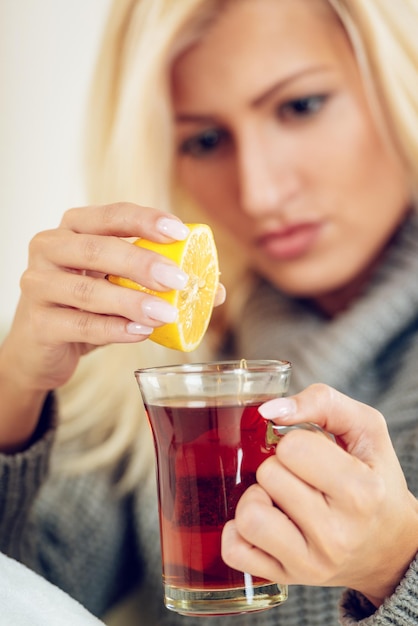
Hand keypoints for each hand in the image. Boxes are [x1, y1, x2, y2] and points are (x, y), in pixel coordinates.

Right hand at [0, 203, 223, 448]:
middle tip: (179, 280)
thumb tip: (215, 290)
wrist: (43, 347)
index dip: (146, 221)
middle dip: (143, 263)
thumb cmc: (87, 307)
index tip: (181, 233)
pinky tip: (140, 333)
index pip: (111, 215)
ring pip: (88, 290)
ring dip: (133, 302)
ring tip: (167, 314)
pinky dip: (114, 329)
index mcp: (74, 228)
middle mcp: (50, 248)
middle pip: (97, 249)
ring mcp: (38, 285)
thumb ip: (161, 283)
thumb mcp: (122, 287)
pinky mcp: (38, 323)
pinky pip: (80, 324)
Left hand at [222, 383, 417, 606]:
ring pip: (249, 516)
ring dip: (257, 497)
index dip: (296, 441)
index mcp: (362, 492)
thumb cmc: (374, 477)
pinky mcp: (287, 579)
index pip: (293, 447)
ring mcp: (310, 563)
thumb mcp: (366, 428)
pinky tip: (264, 520)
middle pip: (268, 475)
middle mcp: (337, 534)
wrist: (388, 545)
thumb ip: (322, 402)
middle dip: (279, 466)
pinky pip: (235, 552)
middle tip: (300, 476)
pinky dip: (238, 532)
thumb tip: (269, 410)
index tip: (313, 453)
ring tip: (279, 498)